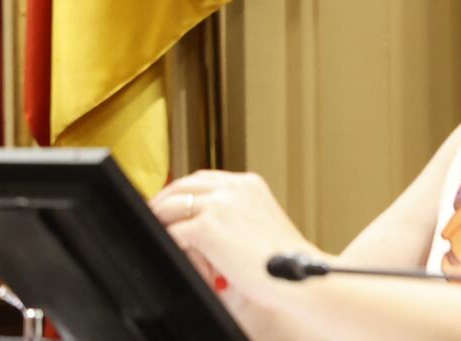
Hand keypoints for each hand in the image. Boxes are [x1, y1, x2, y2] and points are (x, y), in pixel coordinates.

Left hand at [151, 170, 318, 331]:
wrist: (306, 281)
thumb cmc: (289, 263)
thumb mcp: (262, 222)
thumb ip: (236, 213)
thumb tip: (205, 219)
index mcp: (248, 184)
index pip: (202, 179)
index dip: (182, 191)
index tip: (170, 202)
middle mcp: (232, 188)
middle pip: (182, 187)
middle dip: (163, 201)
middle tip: (154, 215)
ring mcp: (218, 206)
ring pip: (172, 206)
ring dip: (160, 219)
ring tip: (157, 232)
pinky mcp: (207, 228)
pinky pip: (174, 233)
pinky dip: (169, 242)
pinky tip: (171, 250)